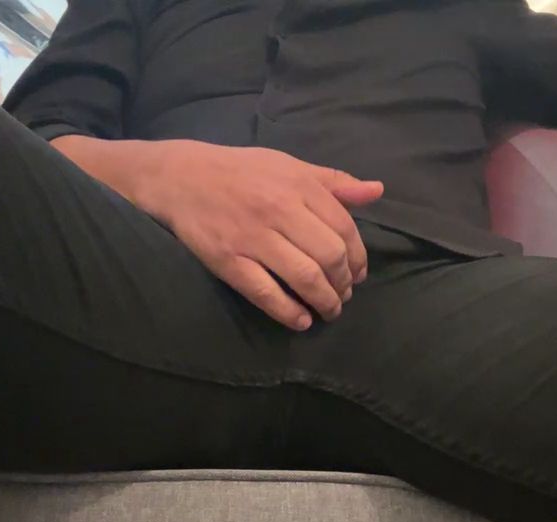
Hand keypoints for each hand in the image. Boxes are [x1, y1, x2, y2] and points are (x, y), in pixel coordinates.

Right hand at [53, 136, 383, 329]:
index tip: (357, 275)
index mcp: (298, 185)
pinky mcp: (229, 261)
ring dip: (324, 302)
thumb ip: (333, 183)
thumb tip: (376, 191)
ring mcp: (253, 238)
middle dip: (344, 284)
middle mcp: (279, 210)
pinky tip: (301, 321)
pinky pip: (267, 294)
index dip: (358, 258)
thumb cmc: (240, 172)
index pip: (344, 228)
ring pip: (305, 278)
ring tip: (328, 311)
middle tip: (343, 296)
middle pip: (330, 257)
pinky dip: (290, 312)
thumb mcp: (288, 166)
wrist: (179, 177)